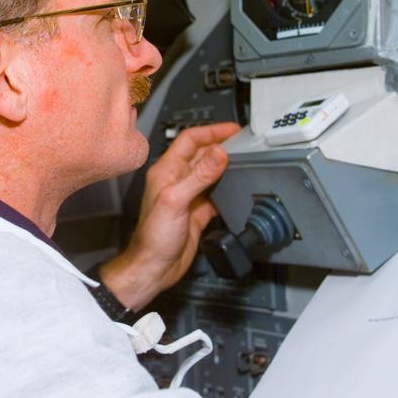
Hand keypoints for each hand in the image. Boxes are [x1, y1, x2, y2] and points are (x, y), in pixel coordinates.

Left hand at [100, 122, 239, 310]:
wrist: (154, 267)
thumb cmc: (153, 237)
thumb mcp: (176, 200)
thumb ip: (199, 176)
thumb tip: (218, 153)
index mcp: (166, 171)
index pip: (190, 140)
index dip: (211, 132)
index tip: (232, 130)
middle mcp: (176, 180)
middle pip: (202, 155)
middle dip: (222, 147)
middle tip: (243, 144)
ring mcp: (187, 196)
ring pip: (210, 174)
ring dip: (226, 168)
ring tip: (244, 162)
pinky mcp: (196, 212)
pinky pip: (215, 195)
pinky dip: (227, 191)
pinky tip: (237, 190)